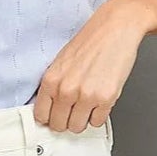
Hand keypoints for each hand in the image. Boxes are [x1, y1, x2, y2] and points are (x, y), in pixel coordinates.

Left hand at [30, 0, 146, 131]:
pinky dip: (99, 115)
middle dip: (66, 120)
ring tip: (87, 105)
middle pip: (59, 125)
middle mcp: (66, 90)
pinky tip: (100, 101)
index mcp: (51, 80)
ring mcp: (86, 96)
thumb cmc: (90, 42)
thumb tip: (50, 108)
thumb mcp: (61, 62)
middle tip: (74, 111)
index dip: (49, 118)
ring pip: (78, 127)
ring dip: (83, 119)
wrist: (115, 28)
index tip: (55, 116)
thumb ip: (54, 86)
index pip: (41, 116)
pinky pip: (97, 122)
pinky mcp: (106, 99)